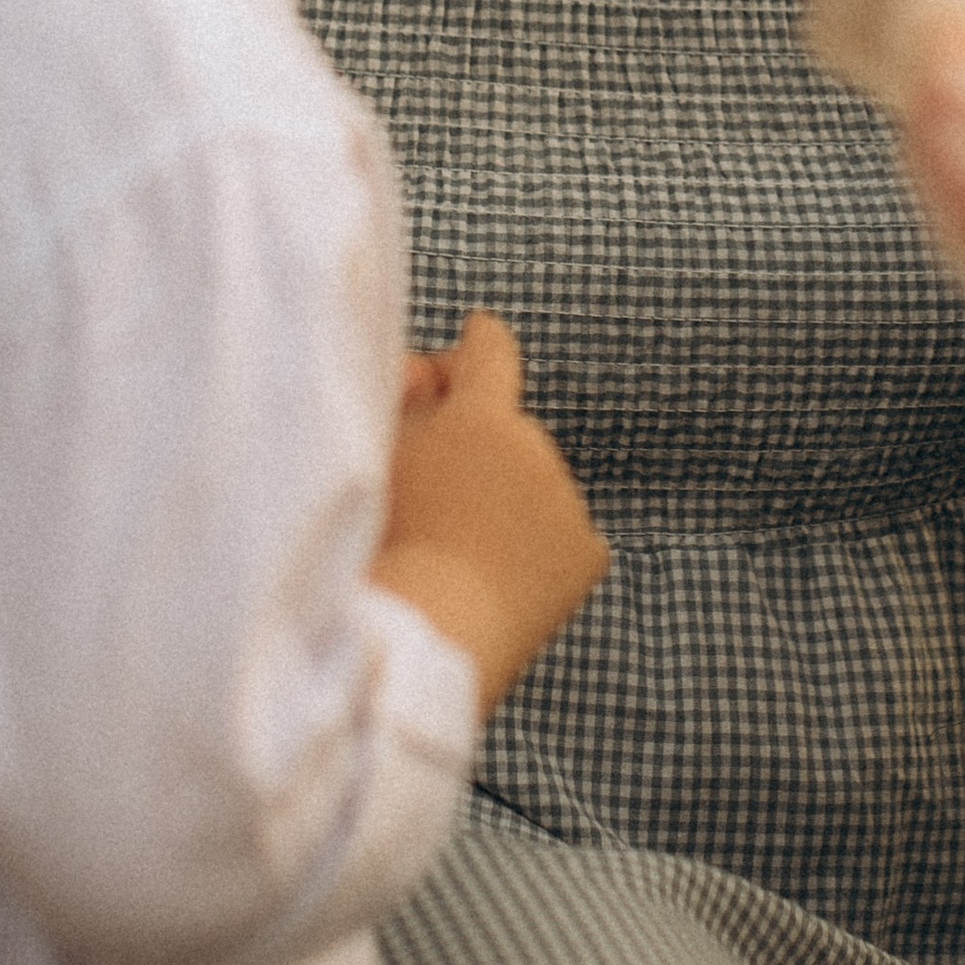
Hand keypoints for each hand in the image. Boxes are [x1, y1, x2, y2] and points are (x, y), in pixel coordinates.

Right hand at [370, 310, 609, 715]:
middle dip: (477, 447)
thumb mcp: (377, 456)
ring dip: (505, 503)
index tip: (479, 329)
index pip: (490, 354)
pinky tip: (497, 580)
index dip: (479, 342)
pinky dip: (538, 552)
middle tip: (432, 495)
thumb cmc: (382, 547)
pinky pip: (562, 540)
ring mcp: (568, 501)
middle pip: (506, 430)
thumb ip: (401, 402)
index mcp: (481, 416)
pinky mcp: (588, 554)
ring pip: (532, 488)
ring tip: (453, 554)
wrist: (430, 635)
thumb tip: (428, 377)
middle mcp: (536, 447)